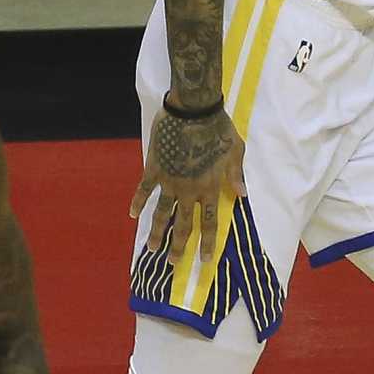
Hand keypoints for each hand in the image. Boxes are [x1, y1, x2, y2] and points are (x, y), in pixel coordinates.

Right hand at [128, 101, 245, 263]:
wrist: (193, 110)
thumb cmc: (219, 127)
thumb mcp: (236, 151)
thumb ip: (236, 174)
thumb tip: (242, 195)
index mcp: (210, 187)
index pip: (209, 222)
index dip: (207, 242)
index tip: (205, 259)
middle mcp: (189, 190)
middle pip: (183, 224)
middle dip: (179, 246)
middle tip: (174, 263)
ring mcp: (170, 181)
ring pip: (162, 214)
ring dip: (157, 232)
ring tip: (152, 249)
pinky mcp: (154, 169)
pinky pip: (144, 190)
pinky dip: (138, 202)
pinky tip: (132, 214)